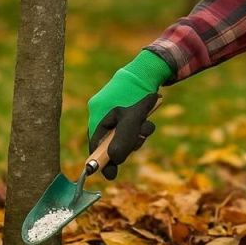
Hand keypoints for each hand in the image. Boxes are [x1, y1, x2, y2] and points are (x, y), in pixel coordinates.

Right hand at [87, 50, 171, 179]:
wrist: (150, 70)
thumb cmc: (139, 95)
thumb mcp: (132, 121)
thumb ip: (122, 141)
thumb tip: (114, 161)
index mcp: (97, 113)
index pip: (95, 142)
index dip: (102, 160)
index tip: (110, 174)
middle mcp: (102, 112)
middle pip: (110, 140)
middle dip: (127, 144)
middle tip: (138, 141)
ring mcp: (114, 109)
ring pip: (123, 134)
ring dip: (137, 135)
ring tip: (146, 127)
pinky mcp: (126, 107)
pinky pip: (129, 125)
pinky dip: (139, 127)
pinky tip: (148, 121)